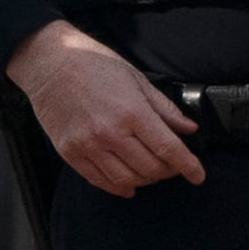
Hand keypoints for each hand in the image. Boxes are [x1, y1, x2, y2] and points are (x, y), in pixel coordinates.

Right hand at [8, 19, 206, 196]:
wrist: (50, 62)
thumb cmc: (93, 64)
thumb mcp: (136, 79)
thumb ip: (164, 107)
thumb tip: (189, 128)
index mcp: (131, 111)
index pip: (168, 149)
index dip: (188, 166)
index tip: (198, 175)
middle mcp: (111, 132)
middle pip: (151, 168)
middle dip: (168, 171)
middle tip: (173, 165)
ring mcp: (88, 145)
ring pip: (127, 179)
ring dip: (145, 180)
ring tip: (150, 171)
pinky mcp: (70, 152)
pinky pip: (100, 181)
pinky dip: (119, 187)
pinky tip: (128, 184)